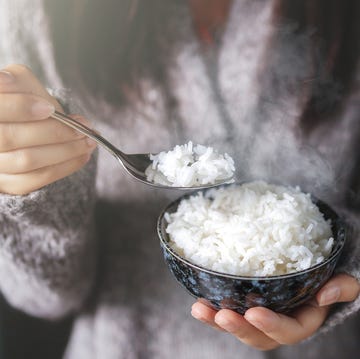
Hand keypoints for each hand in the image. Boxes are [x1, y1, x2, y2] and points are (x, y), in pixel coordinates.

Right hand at [0, 64, 96, 194]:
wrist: (21, 123)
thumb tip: (46, 106)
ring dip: (66, 151)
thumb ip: (28, 87)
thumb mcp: (21, 83)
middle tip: (82, 126)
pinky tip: (83, 156)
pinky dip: (65, 167)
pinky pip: (35, 180)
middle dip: (52, 132)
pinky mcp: (6, 183)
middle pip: (10, 138)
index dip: (20, 108)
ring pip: (26, 161)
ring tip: (89, 141)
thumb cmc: (21, 98)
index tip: (49, 108)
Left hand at [191, 274, 359, 349]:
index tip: (255, 313)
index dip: (272, 326)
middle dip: (238, 328)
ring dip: (217, 321)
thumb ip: (343, 287)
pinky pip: (227, 313)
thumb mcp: (343, 281)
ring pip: (238, 326)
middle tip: (221, 315)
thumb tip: (324, 294)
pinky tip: (198, 302)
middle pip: (258, 336)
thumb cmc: (326, 275)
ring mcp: (259, 315)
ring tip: (200, 310)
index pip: (289, 331)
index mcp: (302, 320)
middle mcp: (278, 323)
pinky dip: (212, 310)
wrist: (310, 271)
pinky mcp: (244, 305)